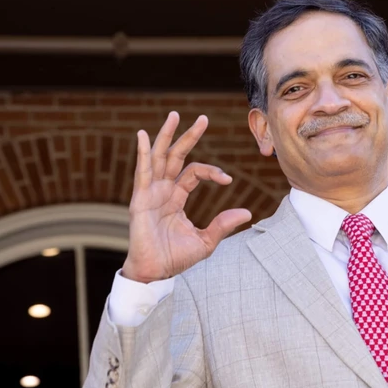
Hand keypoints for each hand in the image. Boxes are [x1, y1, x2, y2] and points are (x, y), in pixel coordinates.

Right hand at [121, 112, 252, 282]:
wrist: (155, 273)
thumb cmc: (175, 259)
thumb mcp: (206, 241)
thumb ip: (223, 225)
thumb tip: (247, 212)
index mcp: (176, 197)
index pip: (195, 173)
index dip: (212, 172)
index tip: (228, 180)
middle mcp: (163, 190)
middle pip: (176, 156)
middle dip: (189, 136)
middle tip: (203, 118)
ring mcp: (150, 192)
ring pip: (159, 157)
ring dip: (167, 135)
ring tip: (175, 115)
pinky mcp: (140, 199)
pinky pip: (141, 172)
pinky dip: (142, 153)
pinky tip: (142, 135)